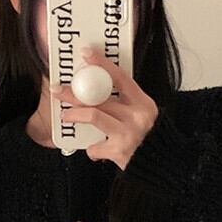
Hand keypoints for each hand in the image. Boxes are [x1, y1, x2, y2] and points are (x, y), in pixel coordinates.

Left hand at [50, 47, 158, 168]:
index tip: (86, 54)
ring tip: (65, 115)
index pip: (120, 77)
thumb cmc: (150, 140)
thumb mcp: (143, 115)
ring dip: (75, 115)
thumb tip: (99, 91)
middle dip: (75, 93)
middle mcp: (137, 116)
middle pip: (100, 97)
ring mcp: (128, 133)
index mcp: (143, 103)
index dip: (102, 63)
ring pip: (93, 116)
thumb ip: (125, 104)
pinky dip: (91, 149)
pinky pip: (96, 147)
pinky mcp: (120, 151)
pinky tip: (94, 149)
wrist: (161, 166)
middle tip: (59, 91)